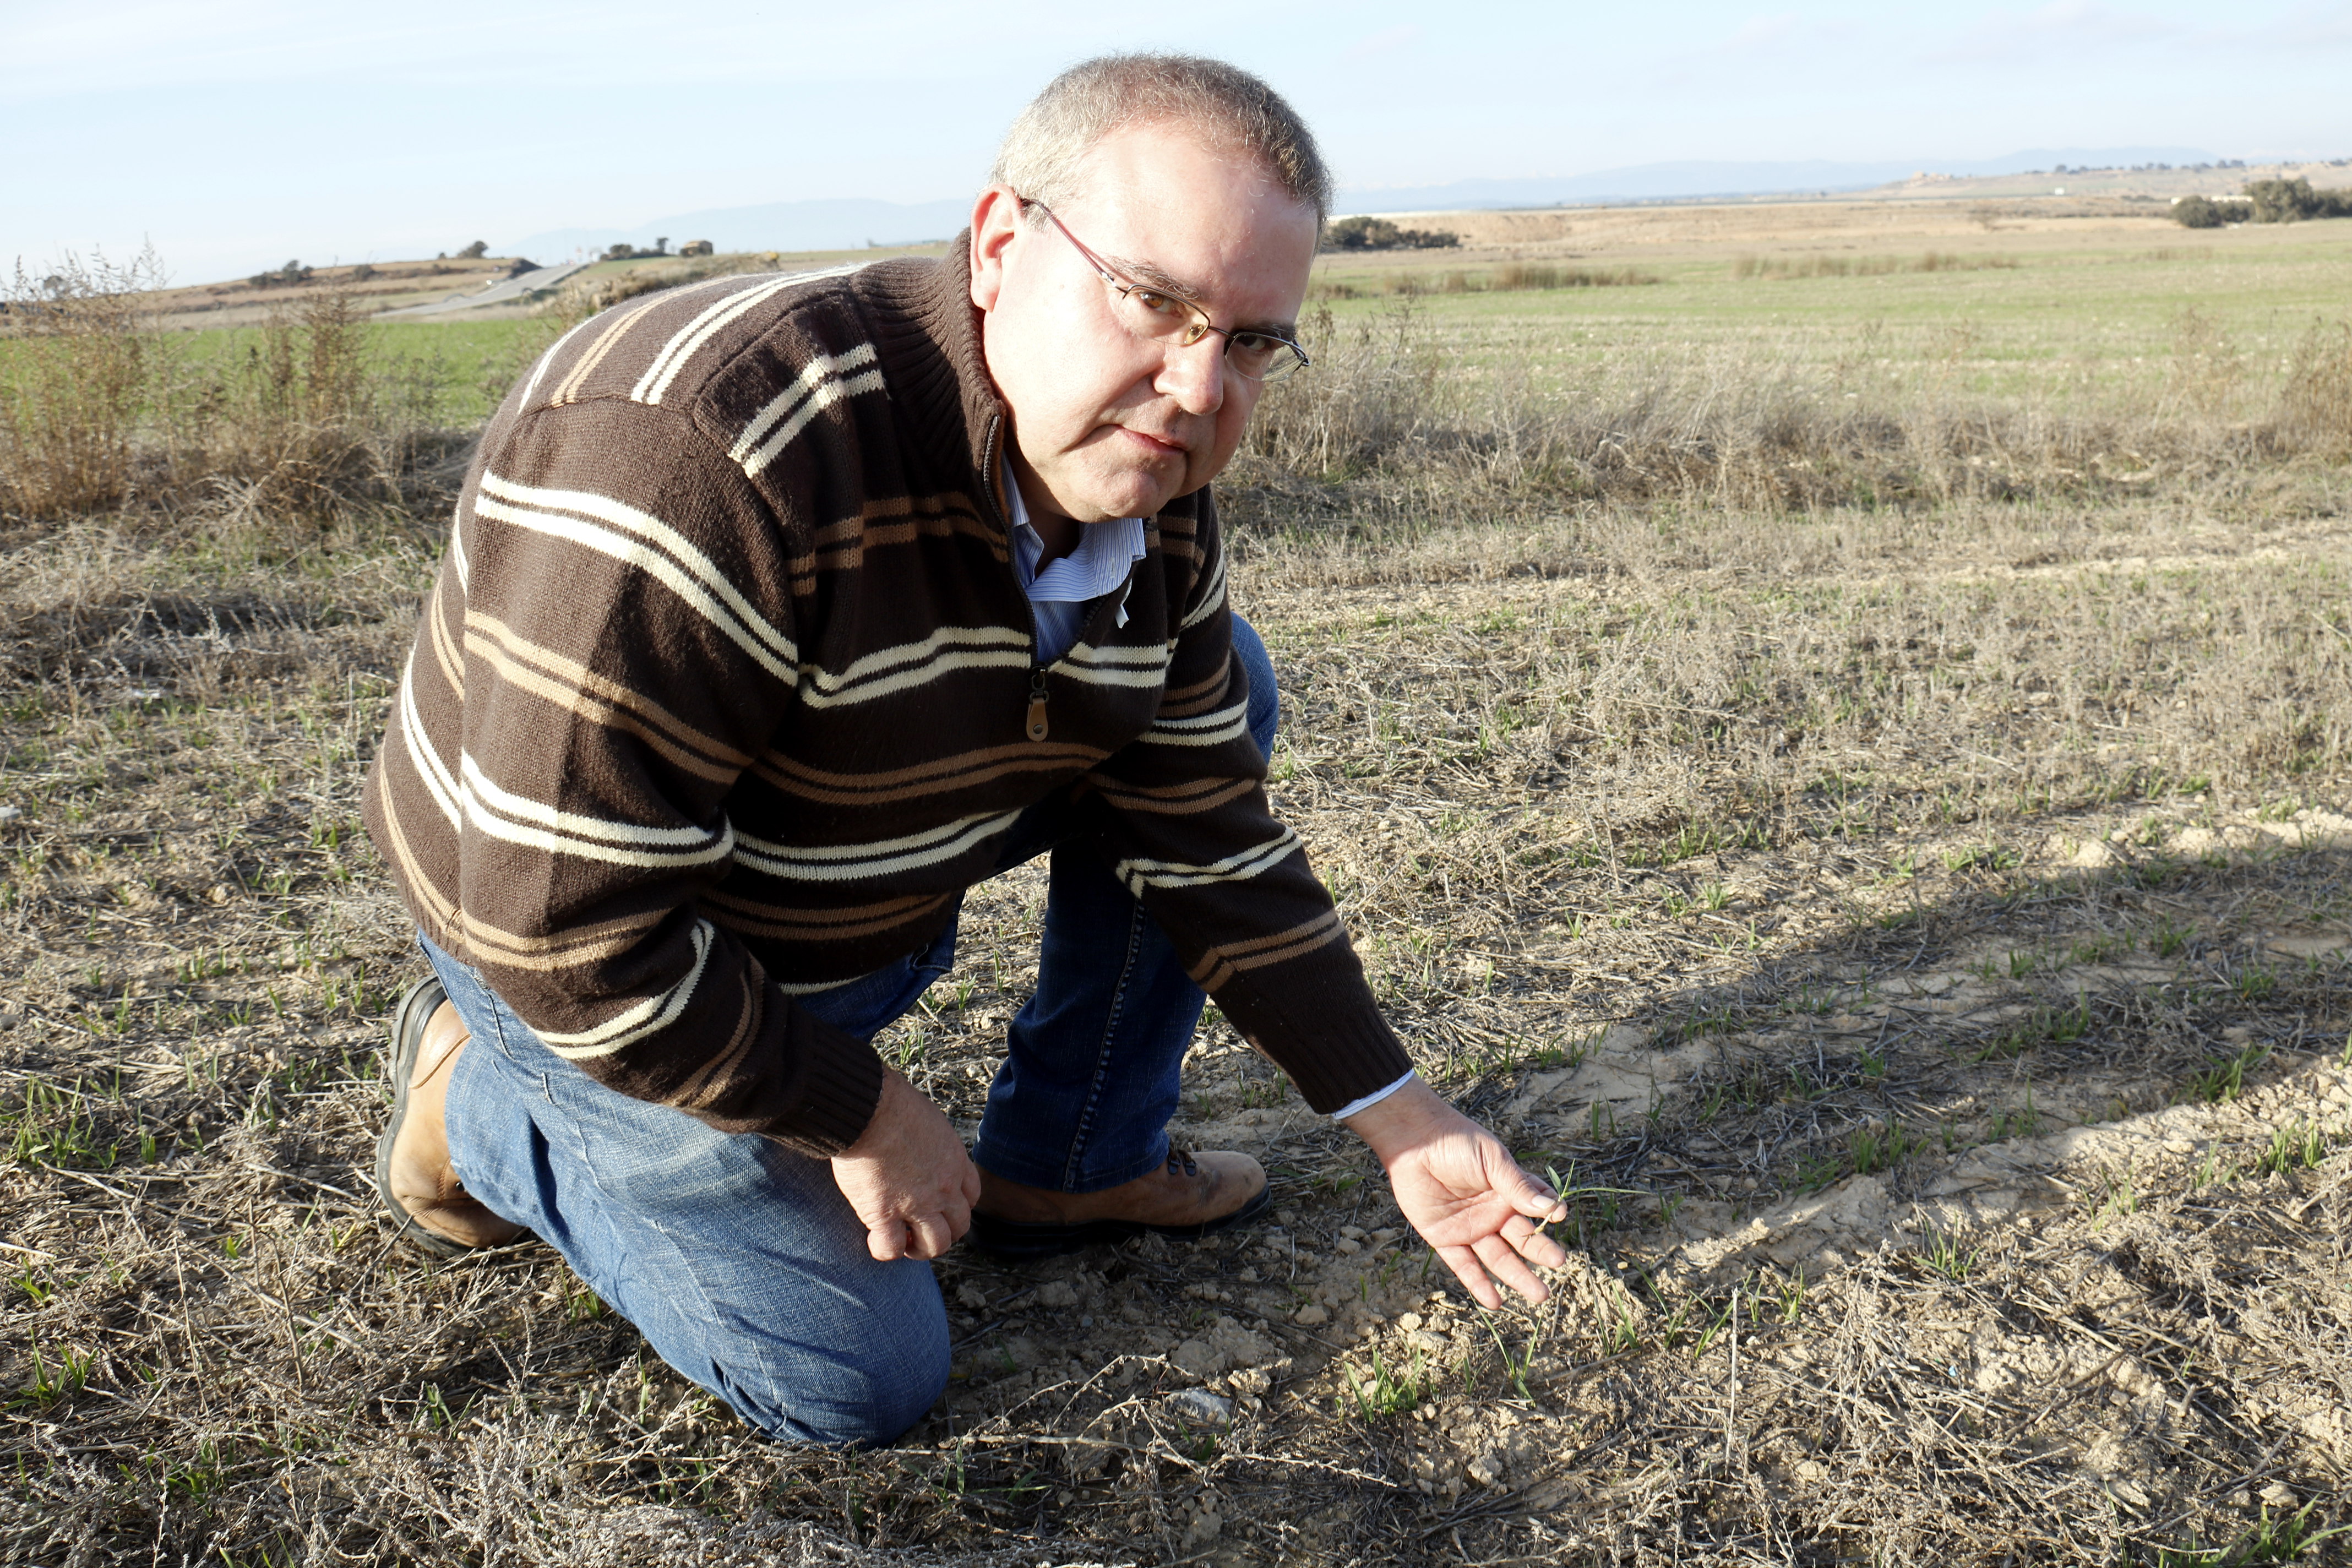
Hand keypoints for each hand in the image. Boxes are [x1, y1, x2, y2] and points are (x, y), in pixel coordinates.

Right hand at [829, 1068, 981, 1261]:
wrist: (870, 1109)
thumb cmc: (893, 1103)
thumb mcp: (929, 1120)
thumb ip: (931, 1140)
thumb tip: (918, 1142)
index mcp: (955, 1161)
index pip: (971, 1196)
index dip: (957, 1206)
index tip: (941, 1206)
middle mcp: (944, 1187)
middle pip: (959, 1225)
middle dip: (943, 1232)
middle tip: (921, 1229)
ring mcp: (917, 1204)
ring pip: (934, 1245)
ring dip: (921, 1249)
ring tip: (903, 1242)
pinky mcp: (884, 1214)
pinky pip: (891, 1248)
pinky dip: (885, 1250)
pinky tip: (875, 1239)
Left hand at [1344, 1080, 1567, 1307]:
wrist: (1414, 1141)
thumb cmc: (1457, 1143)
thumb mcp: (1492, 1160)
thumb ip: (1517, 1186)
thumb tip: (1552, 1208)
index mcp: (1507, 1191)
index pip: (1535, 1209)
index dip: (1548, 1214)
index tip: (1559, 1217)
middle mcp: (1492, 1213)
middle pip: (1521, 1239)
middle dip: (1540, 1253)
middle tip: (1559, 1264)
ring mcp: (1470, 1227)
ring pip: (1497, 1258)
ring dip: (1517, 1277)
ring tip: (1539, 1295)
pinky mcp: (1445, 1237)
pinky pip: (1463, 1265)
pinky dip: (1477, 1284)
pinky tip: (1494, 1301)